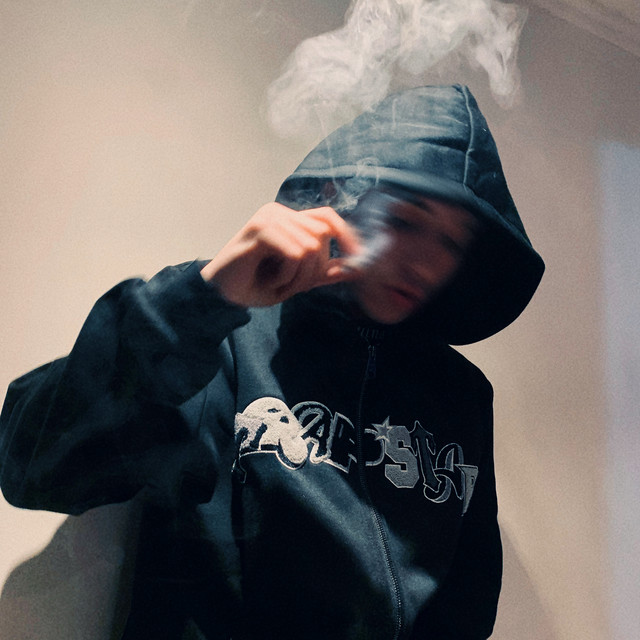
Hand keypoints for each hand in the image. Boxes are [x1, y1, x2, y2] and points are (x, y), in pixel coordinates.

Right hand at [200, 202, 362, 306]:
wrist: (221, 296)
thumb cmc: (256, 285)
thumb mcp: (297, 280)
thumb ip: (323, 272)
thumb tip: (357, 267)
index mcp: (288, 219)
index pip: (328, 218)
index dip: (347, 237)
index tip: (358, 261)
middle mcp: (279, 212)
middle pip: (323, 235)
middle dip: (314, 270)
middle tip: (292, 285)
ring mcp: (268, 218)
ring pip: (310, 248)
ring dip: (298, 277)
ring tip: (278, 284)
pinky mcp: (260, 229)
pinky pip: (295, 254)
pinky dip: (287, 276)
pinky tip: (270, 281)